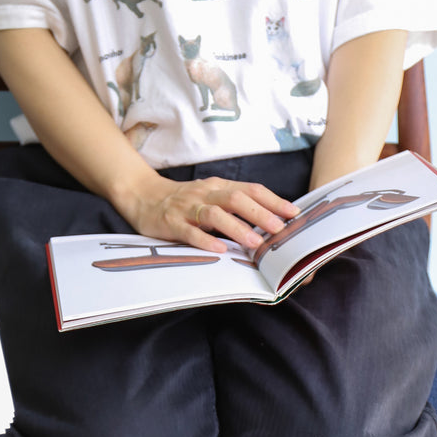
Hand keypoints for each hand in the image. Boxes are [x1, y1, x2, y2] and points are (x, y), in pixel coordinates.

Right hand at [120, 175, 298, 253]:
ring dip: (237, 228)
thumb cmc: (184, 201)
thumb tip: (267, 220)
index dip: (273, 201)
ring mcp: (188, 208)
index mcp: (218, 186)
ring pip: (215, 214)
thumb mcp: (211, 196)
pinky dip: (205, 240)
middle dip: (260, 214)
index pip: (251, 189)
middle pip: (237, 199)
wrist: (143, 196)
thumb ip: (234, 205)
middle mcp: (206, 193)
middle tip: (279, 229)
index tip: (293, 213)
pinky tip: (219, 250)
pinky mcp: (172, 223)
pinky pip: (190, 232)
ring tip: (254, 243)